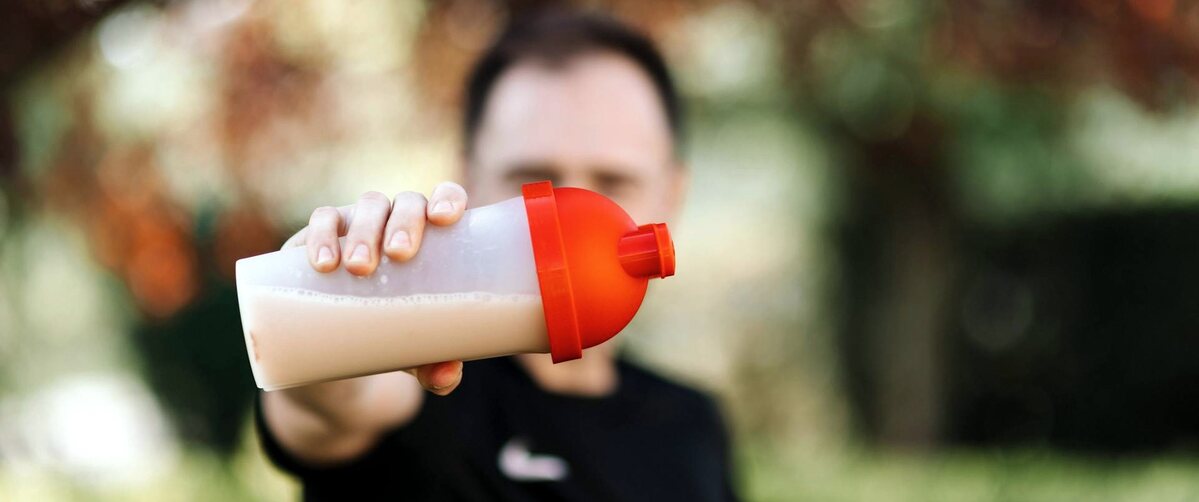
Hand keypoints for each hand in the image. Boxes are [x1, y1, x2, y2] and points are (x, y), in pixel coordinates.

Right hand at [281, 182, 469, 394]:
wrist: (335, 347)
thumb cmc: (392, 334)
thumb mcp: (414, 352)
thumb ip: (436, 365)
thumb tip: (447, 377)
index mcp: (431, 237)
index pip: (446, 199)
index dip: (448, 198)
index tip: (445, 219)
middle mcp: (397, 222)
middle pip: (406, 202)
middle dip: (404, 222)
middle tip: (399, 254)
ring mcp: (358, 225)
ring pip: (366, 206)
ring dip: (364, 230)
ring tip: (358, 266)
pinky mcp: (319, 237)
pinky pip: (322, 221)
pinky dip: (322, 235)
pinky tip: (323, 263)